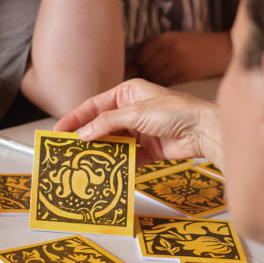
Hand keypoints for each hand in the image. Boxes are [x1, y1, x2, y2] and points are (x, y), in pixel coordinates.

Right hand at [55, 78, 222, 167]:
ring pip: (112, 142)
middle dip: (85, 137)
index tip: (59, 129)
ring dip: (100, 151)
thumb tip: (83, 134)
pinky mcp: (148, 149)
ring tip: (83, 162)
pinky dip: (117, 162)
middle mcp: (132, 110)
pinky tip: (106, 169)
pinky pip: (127, 157)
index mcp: (128, 93)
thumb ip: (107, 123)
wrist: (204, 130)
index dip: (75, 117)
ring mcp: (139, 130)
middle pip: (101, 125)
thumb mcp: (135, 112)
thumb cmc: (176, 110)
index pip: (94, 106)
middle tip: (67, 149)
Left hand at [136, 31, 231, 85]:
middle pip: (147, 69)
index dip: (137, 67)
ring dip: (155, 83)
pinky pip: (169, 84)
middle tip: (149, 78)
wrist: (222, 49)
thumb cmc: (193, 46)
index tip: (138, 71)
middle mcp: (171, 49)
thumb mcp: (173, 41)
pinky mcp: (189, 74)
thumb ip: (152, 52)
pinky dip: (166, 86)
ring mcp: (181, 62)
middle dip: (146, 75)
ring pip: (157, 78)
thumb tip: (129, 68)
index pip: (140, 57)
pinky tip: (170, 84)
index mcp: (165, 38)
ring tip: (161, 81)